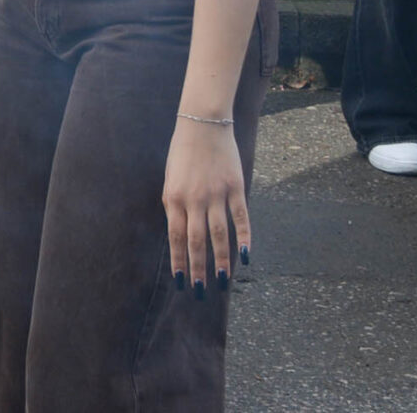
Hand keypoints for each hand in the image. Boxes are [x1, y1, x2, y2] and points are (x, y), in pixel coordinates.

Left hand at [162, 115, 251, 297]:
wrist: (202, 125)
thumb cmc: (183, 154)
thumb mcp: (171, 180)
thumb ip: (175, 206)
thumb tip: (181, 234)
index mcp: (173, 198)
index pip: (176, 238)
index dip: (180, 261)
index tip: (182, 282)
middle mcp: (193, 199)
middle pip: (197, 241)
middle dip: (198, 268)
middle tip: (201, 292)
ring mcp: (215, 194)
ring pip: (219, 234)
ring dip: (221, 259)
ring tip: (222, 280)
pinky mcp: (235, 188)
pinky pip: (240, 218)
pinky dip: (245, 238)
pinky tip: (246, 256)